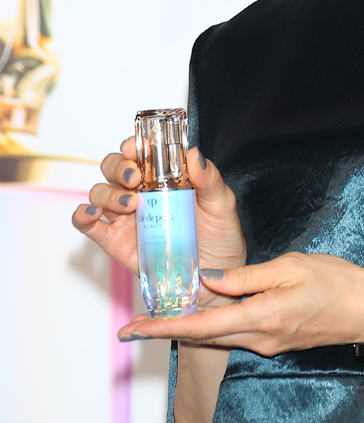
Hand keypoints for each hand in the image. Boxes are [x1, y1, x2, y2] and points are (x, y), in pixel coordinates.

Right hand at [72, 140, 246, 306]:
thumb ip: (209, 179)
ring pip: (99, 193)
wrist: (214, 277)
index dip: (132, 145)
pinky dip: (83, 215)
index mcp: (163, 176)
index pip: (139, 152)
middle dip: (118, 167)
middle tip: (134, 178)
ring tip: (130, 205)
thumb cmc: (219, 237)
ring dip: (108, 193)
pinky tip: (94, 215)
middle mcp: (140, 192)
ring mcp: (125, 217)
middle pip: (113, 168)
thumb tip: (194, 154)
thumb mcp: (221, 204)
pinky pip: (89, 224)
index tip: (136, 147)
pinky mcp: (115, 242)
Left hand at [116, 252, 363, 353]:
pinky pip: (235, 334)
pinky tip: (203, 313)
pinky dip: (212, 326)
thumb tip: (206, 279)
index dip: (163, 328)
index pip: (200, 326)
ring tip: (159, 317)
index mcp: (260, 317)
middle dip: (166, 331)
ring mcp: (267, 344)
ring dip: (187, 329)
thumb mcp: (289, 267)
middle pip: (202, 336)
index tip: (133, 330)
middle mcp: (259, 338)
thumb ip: (244, 277)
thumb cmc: (336, 282)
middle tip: (132, 327)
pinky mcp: (275, 341)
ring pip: (217, 336)